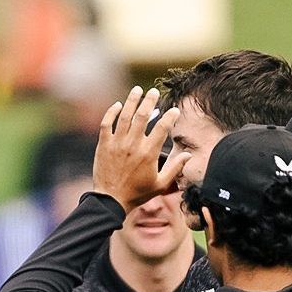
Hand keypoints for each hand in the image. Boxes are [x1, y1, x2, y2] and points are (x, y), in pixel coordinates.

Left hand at [92, 86, 187, 212]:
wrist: (111, 201)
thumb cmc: (137, 194)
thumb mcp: (160, 184)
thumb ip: (175, 168)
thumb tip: (188, 155)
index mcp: (149, 153)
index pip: (163, 127)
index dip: (170, 116)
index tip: (174, 110)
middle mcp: (133, 145)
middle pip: (143, 115)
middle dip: (150, 100)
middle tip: (154, 91)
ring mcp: (117, 143)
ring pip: (125, 115)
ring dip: (132, 100)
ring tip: (137, 90)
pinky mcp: (104, 145)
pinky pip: (107, 124)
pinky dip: (112, 112)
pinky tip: (118, 105)